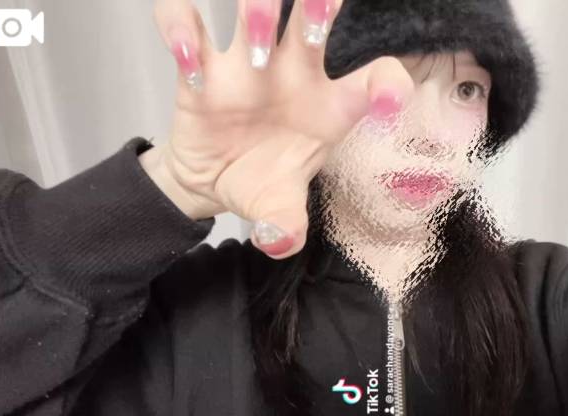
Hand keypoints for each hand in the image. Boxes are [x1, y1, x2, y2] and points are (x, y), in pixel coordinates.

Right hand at [143, 0, 412, 257]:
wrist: (211, 180)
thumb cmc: (261, 182)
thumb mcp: (278, 209)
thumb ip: (286, 225)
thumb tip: (278, 240)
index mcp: (330, 105)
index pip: (375, 76)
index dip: (387, 81)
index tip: (388, 99)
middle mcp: (293, 73)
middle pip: (314, 16)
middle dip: (319, 6)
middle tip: (317, 24)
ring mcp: (246, 64)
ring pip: (255, 7)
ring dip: (258, 14)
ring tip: (254, 55)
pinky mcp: (199, 65)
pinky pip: (185, 25)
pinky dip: (180, 30)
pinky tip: (188, 64)